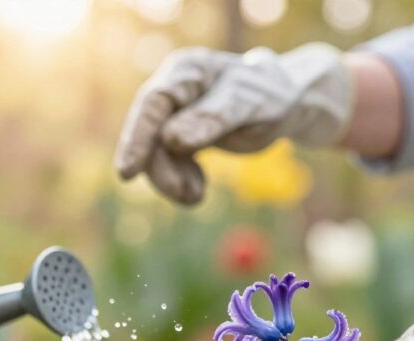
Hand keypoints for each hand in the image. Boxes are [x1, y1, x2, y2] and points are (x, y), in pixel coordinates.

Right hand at [114, 44, 351, 203]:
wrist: (286, 104)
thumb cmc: (271, 96)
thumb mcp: (251, 104)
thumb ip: (214, 118)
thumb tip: (171, 139)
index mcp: (188, 71)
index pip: (153, 103)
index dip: (137, 137)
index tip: (128, 173)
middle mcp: (174, 91)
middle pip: (149, 133)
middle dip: (160, 169)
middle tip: (186, 195)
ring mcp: (173, 114)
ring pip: (155, 153)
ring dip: (171, 180)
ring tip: (197, 196)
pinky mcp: (178, 136)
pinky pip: (167, 164)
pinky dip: (180, 182)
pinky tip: (199, 190)